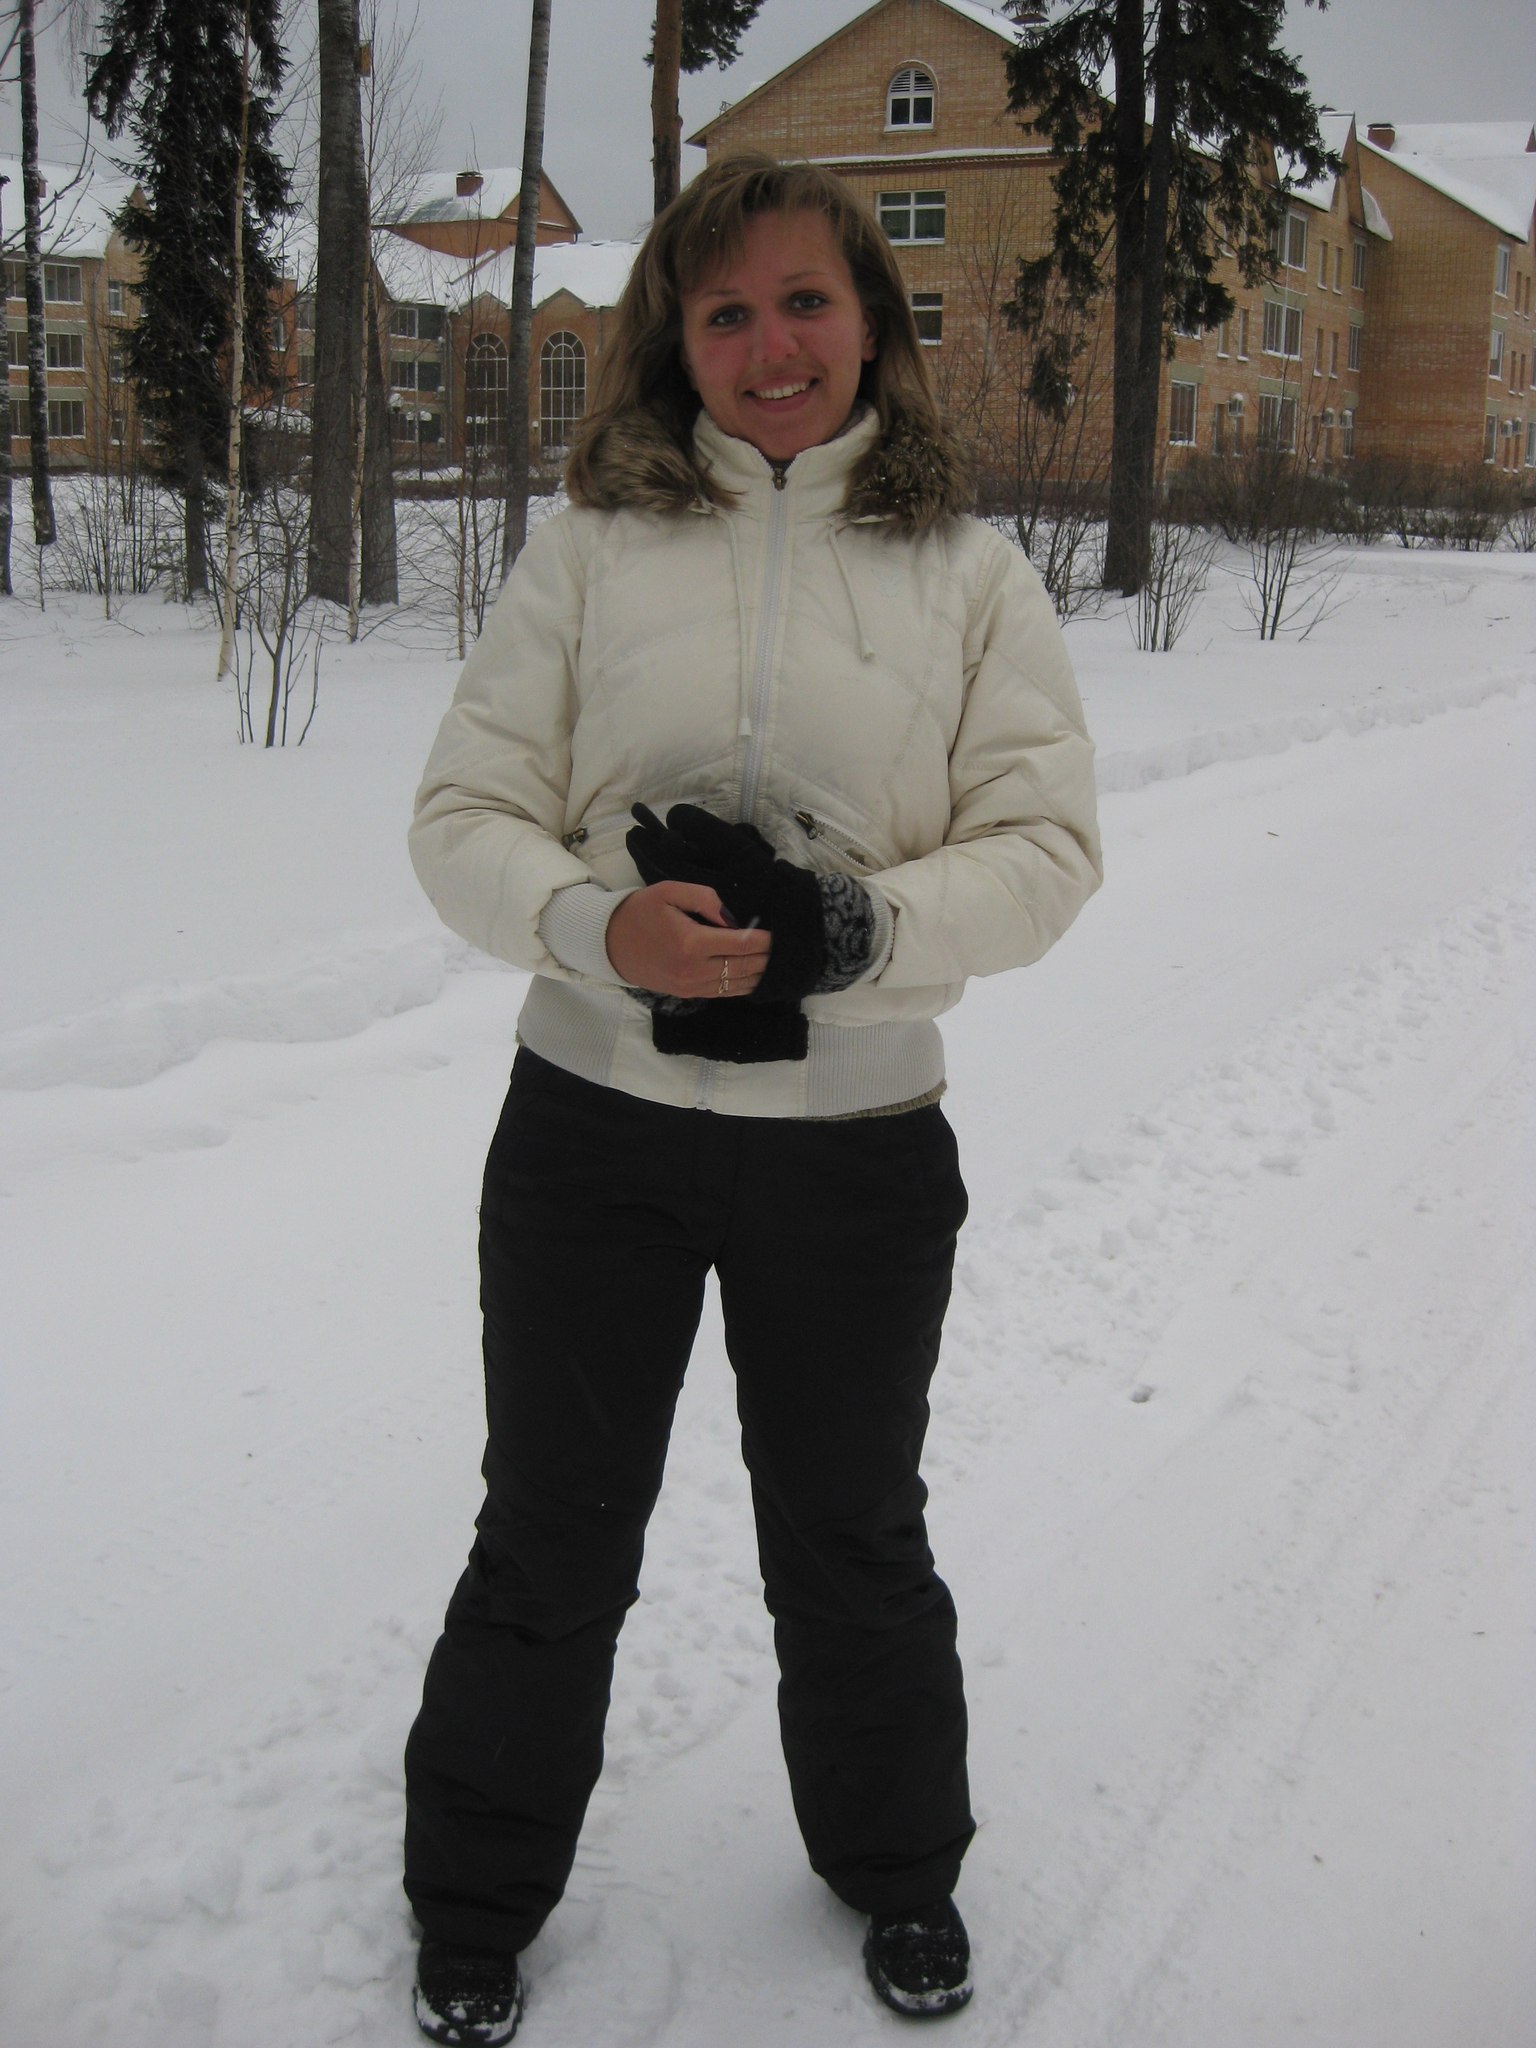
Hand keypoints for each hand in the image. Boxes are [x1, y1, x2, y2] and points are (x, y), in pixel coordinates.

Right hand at [625, 804, 825, 1004]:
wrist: (609, 944)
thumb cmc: (639, 913)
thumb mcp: (669, 892)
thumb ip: (706, 899)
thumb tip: (733, 920)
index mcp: (692, 943)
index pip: (742, 945)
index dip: (765, 941)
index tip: (777, 934)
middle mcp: (695, 970)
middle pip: (745, 967)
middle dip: (766, 958)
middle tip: (781, 947)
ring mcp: (691, 987)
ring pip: (738, 985)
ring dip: (758, 974)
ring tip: (772, 961)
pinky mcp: (688, 994)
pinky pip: (724, 993)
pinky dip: (742, 985)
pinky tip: (754, 975)